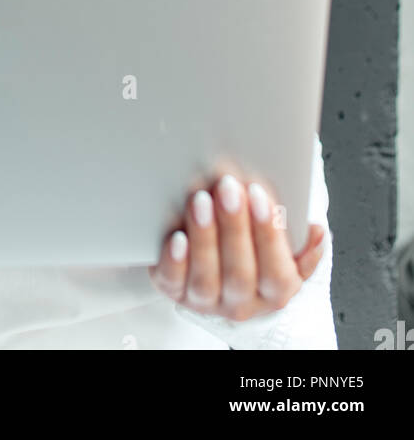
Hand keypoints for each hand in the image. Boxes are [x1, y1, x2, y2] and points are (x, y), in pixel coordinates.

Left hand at [148, 174, 324, 321]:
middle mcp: (242, 302)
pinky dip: (174, 260)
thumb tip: (316, 230)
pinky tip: (177, 237)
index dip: (268, 234)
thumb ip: (303, 243)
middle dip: (234, 226)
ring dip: (204, 236)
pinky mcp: (175, 291)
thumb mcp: (287, 252)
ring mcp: (207, 301)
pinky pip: (172, 282)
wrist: (222, 275)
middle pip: (240, 273)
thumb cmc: (257, 253)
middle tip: (227, 186)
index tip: (259, 194)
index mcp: (275, 292)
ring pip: (206, 278)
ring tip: (201, 200)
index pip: (277, 272)